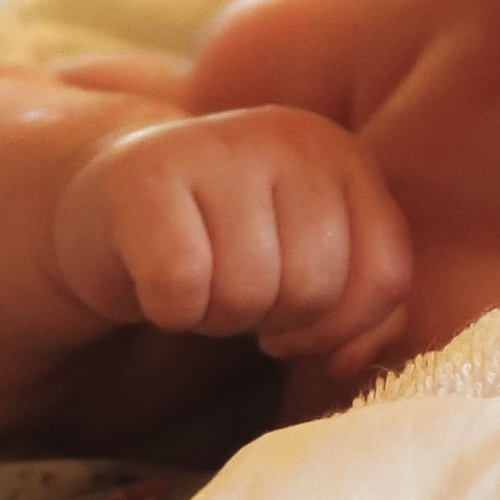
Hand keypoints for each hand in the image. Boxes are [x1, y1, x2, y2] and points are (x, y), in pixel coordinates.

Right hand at [49, 105, 412, 381]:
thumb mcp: (308, 268)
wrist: (113, 203)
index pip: (386, 277)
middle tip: (234, 289)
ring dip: (217, 316)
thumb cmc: (224, 244)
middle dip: (272, 319)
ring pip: (248, 293)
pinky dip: (169, 309)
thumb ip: (360, 314)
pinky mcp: (145, 176)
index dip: (339, 326)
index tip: (297, 318)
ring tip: (199, 279)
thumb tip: (347, 362)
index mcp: (344, 158)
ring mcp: (217, 145)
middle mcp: (290, 137)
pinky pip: (181, 287)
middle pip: (314, 291)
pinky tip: (157, 280)